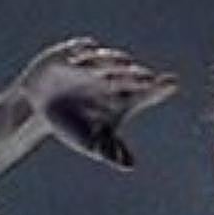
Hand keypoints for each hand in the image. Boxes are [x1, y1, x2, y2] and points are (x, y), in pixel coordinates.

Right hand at [13, 37, 179, 170]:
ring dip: (111, 62)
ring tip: (118, 64)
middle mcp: (111, 76)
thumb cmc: (73, 126)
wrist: (40, 110)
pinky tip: (80, 55)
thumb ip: (110, 152)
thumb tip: (130, 166)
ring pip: (106, 59)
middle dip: (136, 75)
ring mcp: (92, 64)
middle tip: (147, 78)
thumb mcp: (90, 143)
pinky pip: (78, 48)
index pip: (146, 91)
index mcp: (122, 97)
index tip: (172, 83)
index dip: (159, 87)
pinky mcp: (70, 54)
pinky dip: (80, 51)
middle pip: (128, 74)